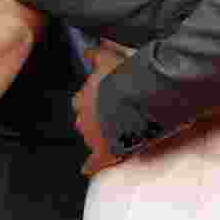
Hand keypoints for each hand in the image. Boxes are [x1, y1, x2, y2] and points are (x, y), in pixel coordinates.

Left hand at [73, 45, 124, 175]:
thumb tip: (87, 49)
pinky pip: (94, 163)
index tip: (100, 97)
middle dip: (92, 118)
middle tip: (107, 114)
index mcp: (84, 97)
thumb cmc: (125, 77)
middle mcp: (84, 118)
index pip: (79, 100)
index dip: (90, 99)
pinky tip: (87, 169)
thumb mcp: (110, 57)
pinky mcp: (105, 153)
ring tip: (111, 133)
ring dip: (97, 135)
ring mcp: (94, 136)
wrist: (140, 100)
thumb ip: (97, 54)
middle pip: (82, 120)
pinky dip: (91, 166)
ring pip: (88, 138)